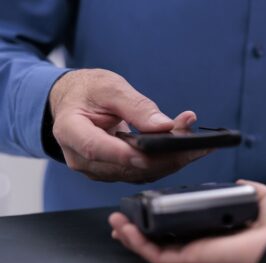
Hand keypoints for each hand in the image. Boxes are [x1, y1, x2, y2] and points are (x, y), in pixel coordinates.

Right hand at [50, 69, 208, 182]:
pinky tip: (182, 150)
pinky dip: (164, 161)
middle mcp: (82, 159)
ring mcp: (99, 169)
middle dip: (163, 155)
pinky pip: (142, 171)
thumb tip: (163, 126)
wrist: (75, 103)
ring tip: (194, 142)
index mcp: (71, 132)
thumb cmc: (87, 92)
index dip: (127, 153)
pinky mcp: (115, 172)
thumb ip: (135, 106)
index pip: (96, 148)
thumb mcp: (109, 87)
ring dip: (169, 160)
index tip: (156, 149)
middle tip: (191, 138)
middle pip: (125, 166)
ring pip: (138, 173)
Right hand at [109, 180, 265, 262]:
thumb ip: (249, 188)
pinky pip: (159, 255)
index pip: (188, 223)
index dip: (168, 215)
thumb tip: (239, 183)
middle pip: (166, 237)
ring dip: (134, 235)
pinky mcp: (193, 259)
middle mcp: (207, 240)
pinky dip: (139, 244)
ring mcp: (198, 251)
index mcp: (221, 226)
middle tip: (124, 217)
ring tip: (116, 222)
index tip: (153, 204)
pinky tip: (125, 230)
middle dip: (142, 228)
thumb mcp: (265, 195)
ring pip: (156, 247)